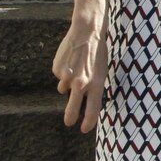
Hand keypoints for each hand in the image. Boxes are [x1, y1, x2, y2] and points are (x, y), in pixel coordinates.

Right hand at [52, 10, 108, 132]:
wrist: (88, 31)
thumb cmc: (98, 52)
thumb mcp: (102, 70)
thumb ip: (93, 86)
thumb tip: (85, 102)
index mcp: (96, 84)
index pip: (93, 110)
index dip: (88, 122)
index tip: (84, 129)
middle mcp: (81, 83)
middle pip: (73, 108)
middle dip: (70, 118)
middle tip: (69, 122)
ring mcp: (67, 77)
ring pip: (64, 88)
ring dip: (69, 83)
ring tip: (78, 67)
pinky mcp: (57, 70)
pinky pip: (60, 76)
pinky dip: (63, 71)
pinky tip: (70, 59)